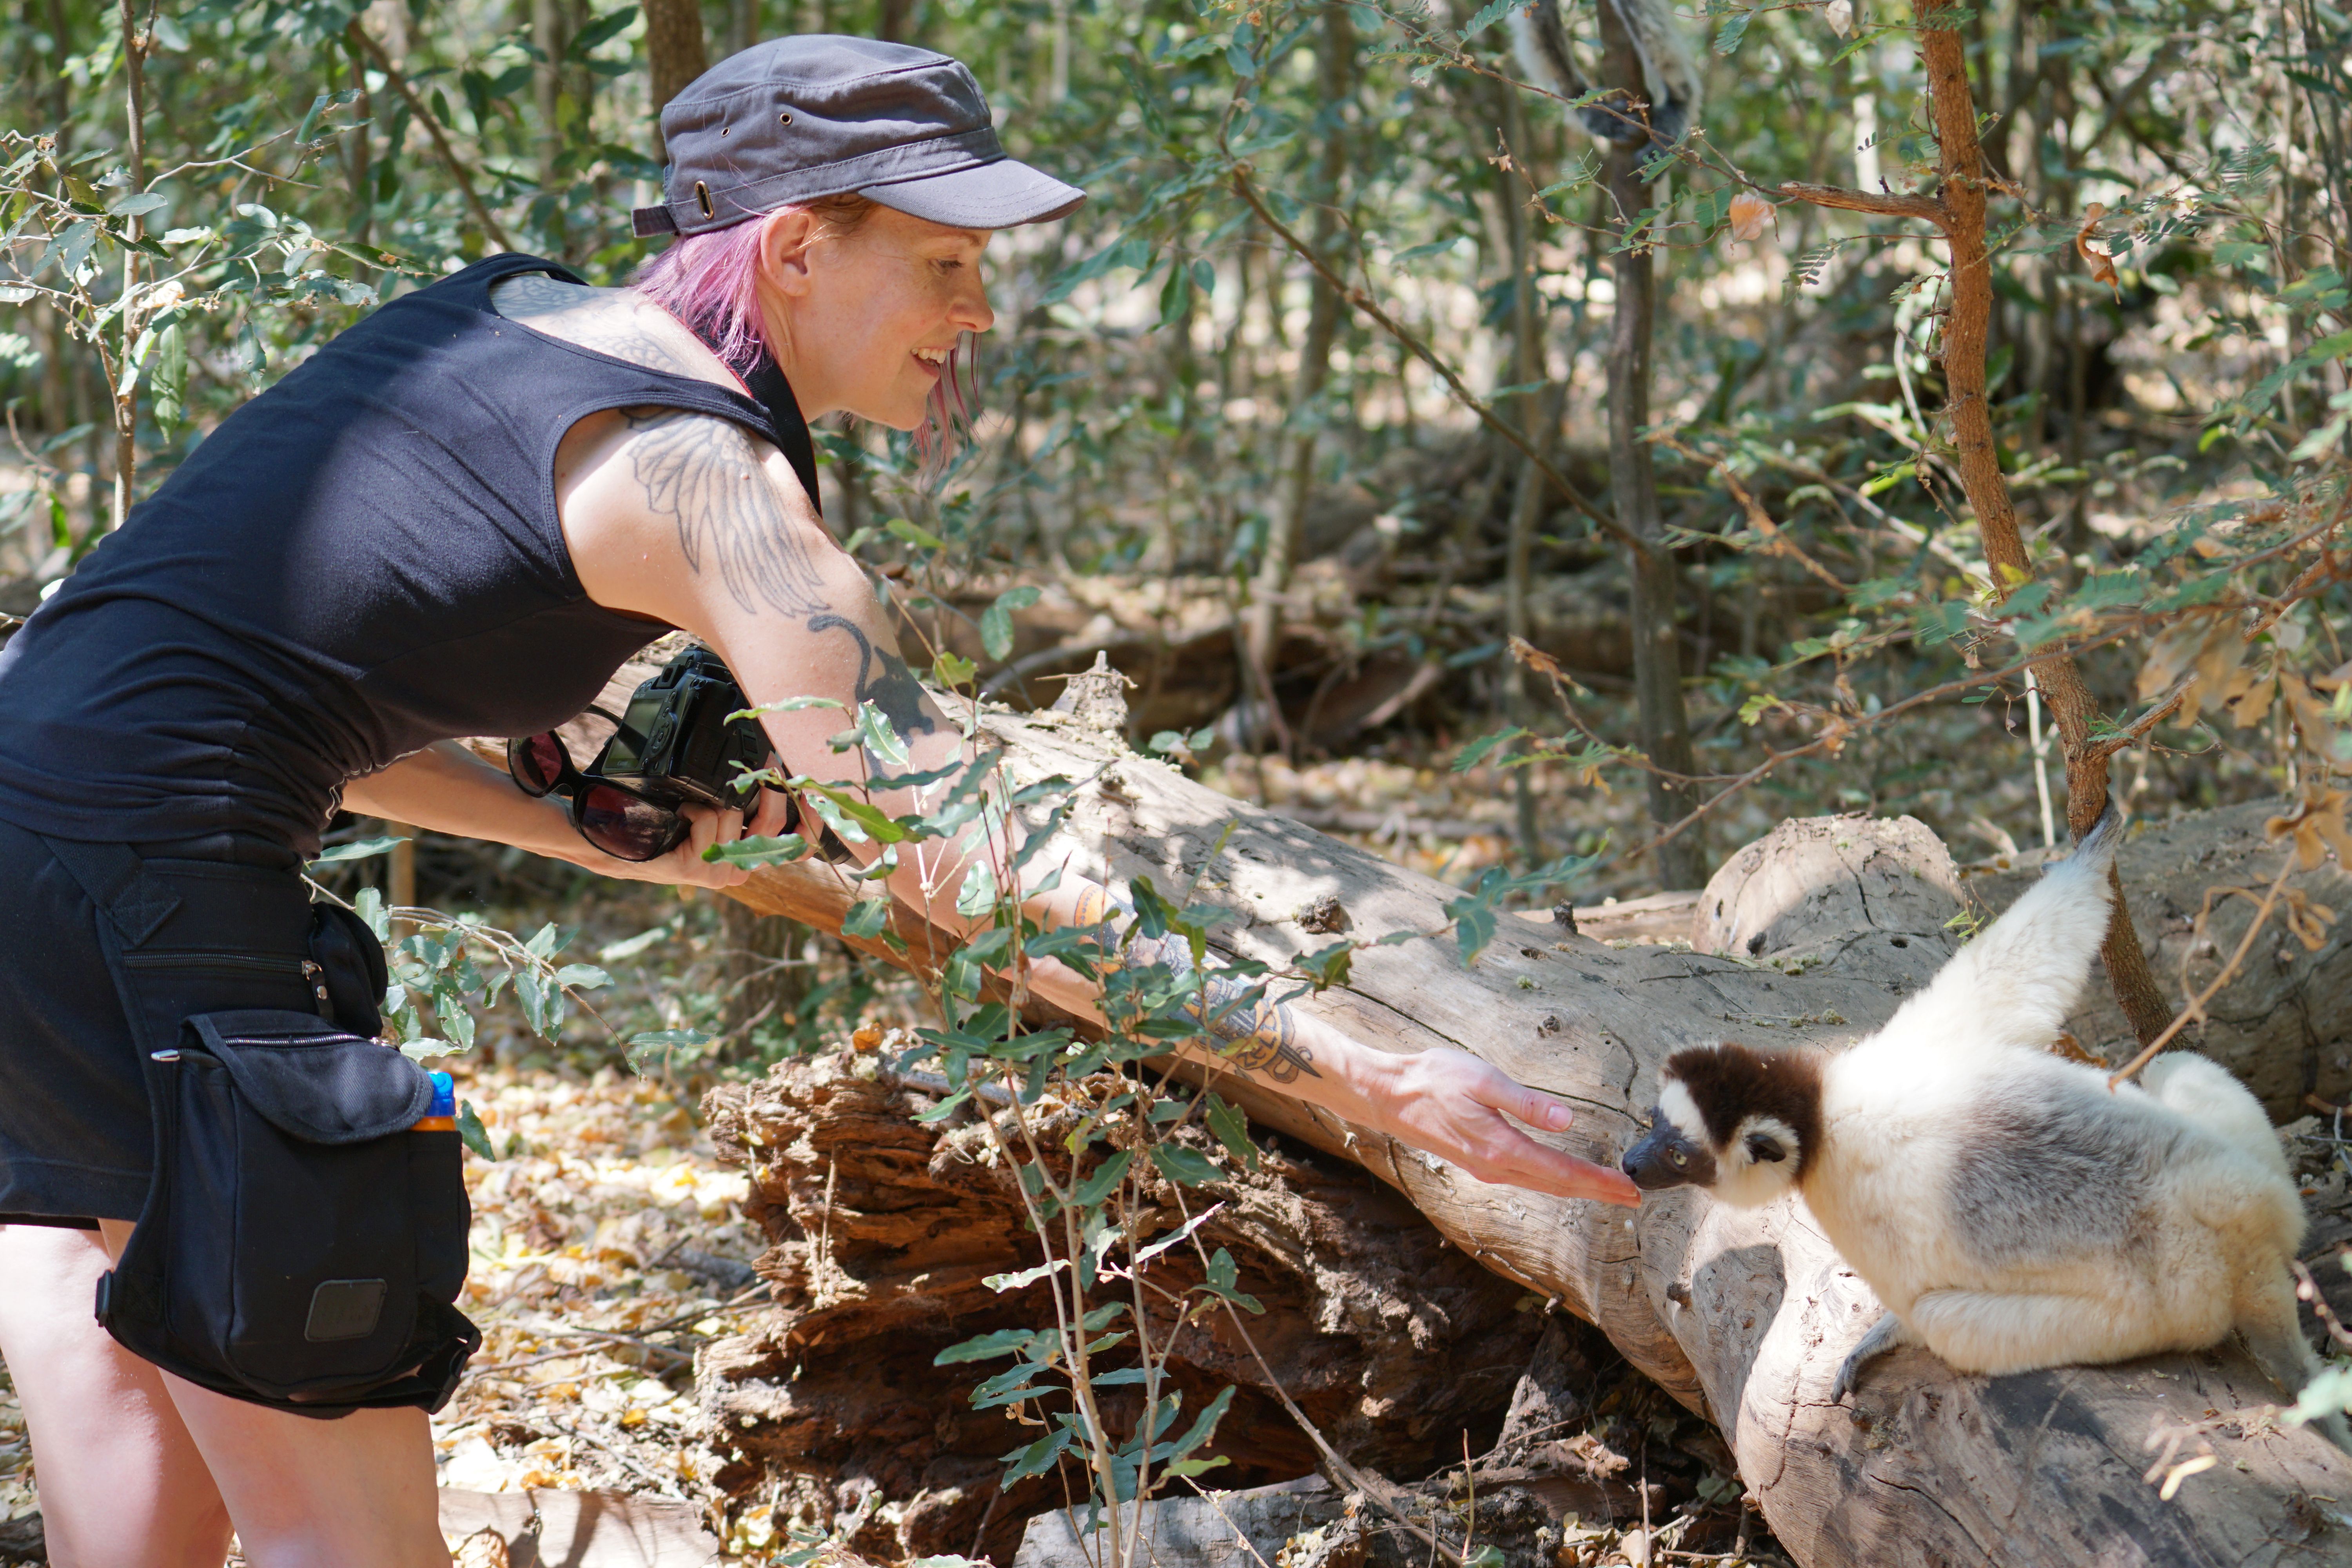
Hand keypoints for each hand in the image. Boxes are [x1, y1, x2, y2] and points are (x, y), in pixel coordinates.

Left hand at [579, 788, 796, 889]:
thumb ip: (746, 810)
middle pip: (773, 826)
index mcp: (750, 857)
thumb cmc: (667, 829)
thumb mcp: (715, 819)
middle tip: (768, 764)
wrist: (621, 849)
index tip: (810, 795)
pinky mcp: (695, 869)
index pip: (795, 848)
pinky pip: (709, 821)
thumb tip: (773, 775)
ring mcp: (718, 872)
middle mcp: (739, 870)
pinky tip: (680, 816)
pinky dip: (694, 809)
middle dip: (772, 790)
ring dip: (714, 800)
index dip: (810, 823)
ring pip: (735, 817)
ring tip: (694, 804)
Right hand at [1368, 1046, 1640, 1206]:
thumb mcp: (1482, 1080)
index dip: (1599, 1182)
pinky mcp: (1478, 1162)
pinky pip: (1526, 1177)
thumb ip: (1525, 1102)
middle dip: (1597, 1191)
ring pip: (1542, 1184)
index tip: (1631, 1190)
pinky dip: (1552, 1180)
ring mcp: (1485, 1168)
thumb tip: (1566, 1121)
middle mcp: (1496, 1166)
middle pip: (1558, 1185)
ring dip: (1577, 1187)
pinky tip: (1560, 1175)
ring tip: (1606, 1188)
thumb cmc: (1434, 1080)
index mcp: (1501, 1148)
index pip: (1562, 1172)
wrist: (1389, 1096)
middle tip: (1633, 1197)